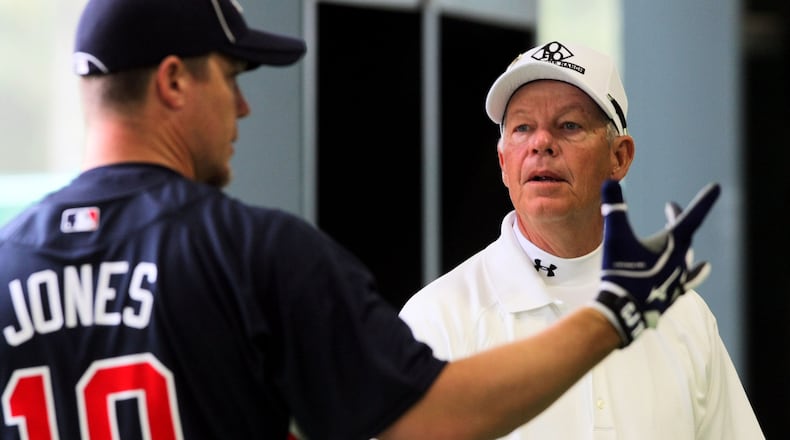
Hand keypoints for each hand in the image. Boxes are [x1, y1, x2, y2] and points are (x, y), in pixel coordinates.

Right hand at [592, 179, 720, 346]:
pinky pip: (690, 277)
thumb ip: (614, 208)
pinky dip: (695, 269)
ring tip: (681, 238)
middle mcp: (681, 259)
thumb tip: (610, 182)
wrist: (624, 310)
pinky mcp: (674, 293)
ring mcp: (679, 278)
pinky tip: (703, 267)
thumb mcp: (615, 237)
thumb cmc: (621, 272)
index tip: (716, 188)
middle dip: (678, 219)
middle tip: (671, 208)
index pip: (691, 216)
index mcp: (672, 243)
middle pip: (686, 234)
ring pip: (687, 256)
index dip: (704, 201)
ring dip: (683, 244)